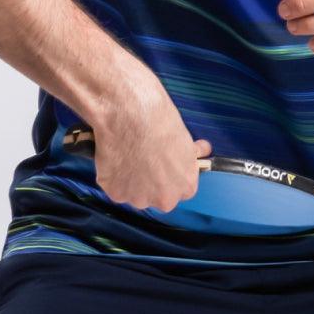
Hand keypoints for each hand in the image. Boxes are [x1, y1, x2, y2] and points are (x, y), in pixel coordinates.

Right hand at [93, 70, 212, 212]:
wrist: (130, 115)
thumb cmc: (159, 121)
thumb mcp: (185, 138)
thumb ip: (190, 153)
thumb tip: (201, 150)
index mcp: (185, 186)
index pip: (183, 190)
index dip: (173, 176)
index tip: (166, 165)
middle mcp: (164, 199)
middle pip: (158, 196)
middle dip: (152, 182)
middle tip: (145, 158)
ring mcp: (138, 198)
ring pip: (134, 193)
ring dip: (131, 180)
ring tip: (128, 155)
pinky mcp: (115, 193)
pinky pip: (114, 186)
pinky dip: (113, 175)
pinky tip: (115, 156)